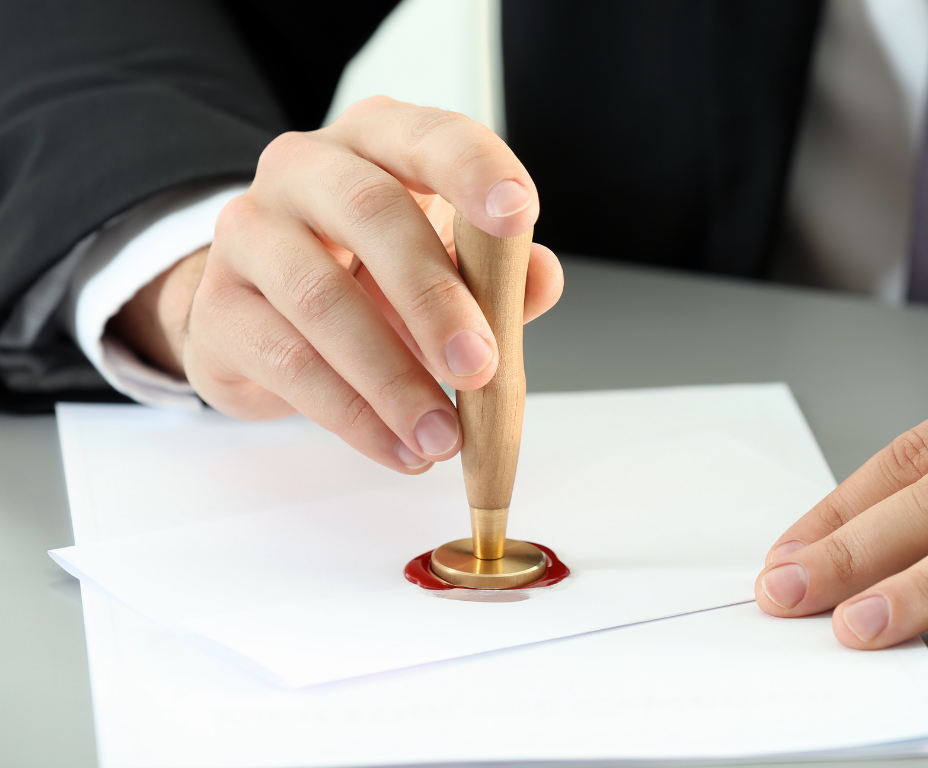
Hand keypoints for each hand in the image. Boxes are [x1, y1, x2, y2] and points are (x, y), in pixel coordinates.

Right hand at [110, 97, 563, 472]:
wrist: (266, 315)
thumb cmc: (372, 275)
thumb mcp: (449, 266)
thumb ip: (500, 272)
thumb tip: (539, 278)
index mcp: (378, 141)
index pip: (430, 136)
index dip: (474, 171)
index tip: (518, 216)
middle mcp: (304, 168)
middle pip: (370, 212)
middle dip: (434, 298)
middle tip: (480, 366)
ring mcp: (249, 232)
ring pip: (321, 300)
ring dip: (392, 379)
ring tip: (442, 435)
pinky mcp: (219, 307)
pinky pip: (288, 362)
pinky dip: (354, 416)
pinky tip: (397, 447)